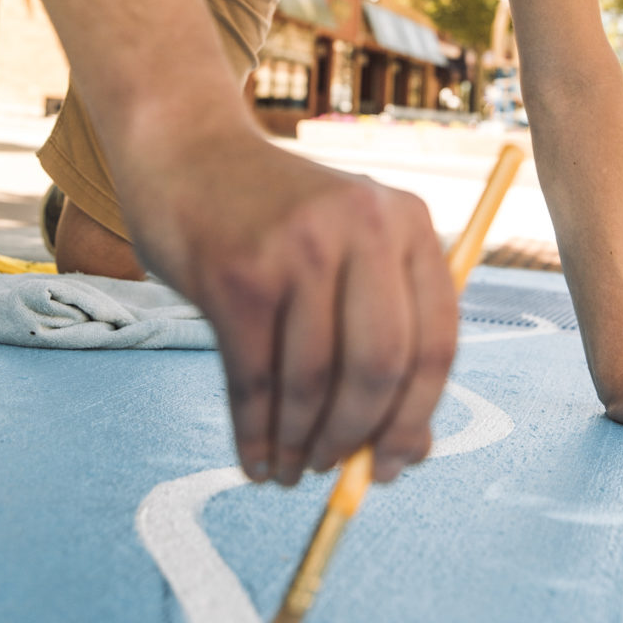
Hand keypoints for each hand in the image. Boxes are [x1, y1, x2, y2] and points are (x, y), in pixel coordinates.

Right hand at [116, 120, 458, 486]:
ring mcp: (297, 248)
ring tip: (289, 472)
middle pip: (380, 366)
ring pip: (312, 381)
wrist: (185, 149)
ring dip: (299, 444)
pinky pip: (255, 380)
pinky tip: (254, 461)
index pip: (437, 342)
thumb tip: (414, 455)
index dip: (416, 419)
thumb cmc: (273, 219)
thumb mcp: (346, 253)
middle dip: (356, 437)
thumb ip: (385, 338)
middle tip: (333, 473)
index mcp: (408, 222)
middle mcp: (362, 228)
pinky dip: (255, 435)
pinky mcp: (237, 275)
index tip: (392, 468)